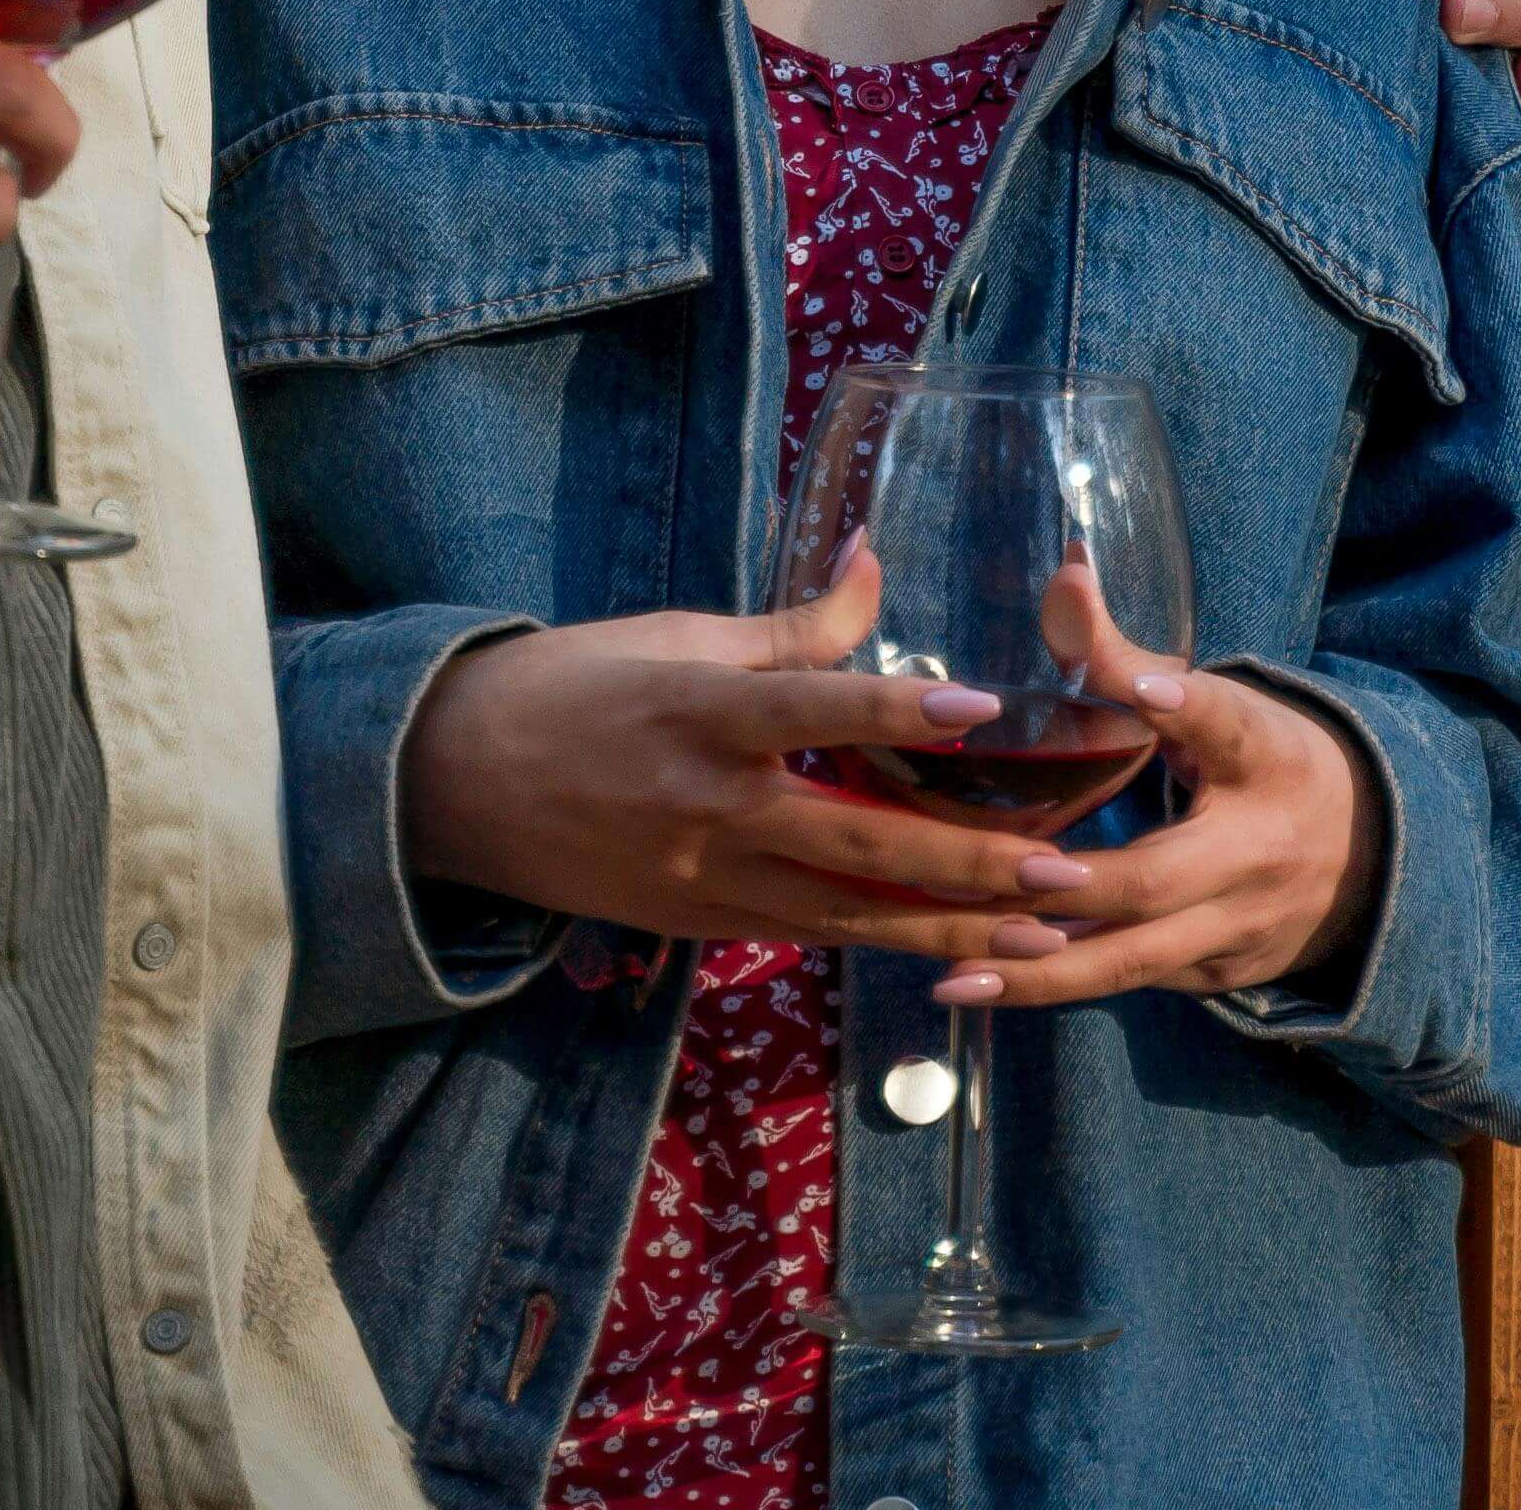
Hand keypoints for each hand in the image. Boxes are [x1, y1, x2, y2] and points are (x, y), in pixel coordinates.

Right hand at [399, 554, 1097, 969]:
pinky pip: (809, 936)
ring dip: (952, 932)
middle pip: (858, 843)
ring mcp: (706, 877)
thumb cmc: (566, 684)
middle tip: (1068, 875)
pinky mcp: (700, 924)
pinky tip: (959, 955)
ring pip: (848, 915)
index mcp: (700, 712)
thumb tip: (878, 564)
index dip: (899, 711)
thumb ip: (790, 627)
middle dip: (970, 866)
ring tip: (1044, 944)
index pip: (814, 709)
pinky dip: (885, 945)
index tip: (985, 708)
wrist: (452, 785)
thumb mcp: (673, 634)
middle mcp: (710, 805)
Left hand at [937, 595, 1380, 1011]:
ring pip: (1135, 956)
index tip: (1147, 689)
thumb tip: (1063, 570)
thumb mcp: (1220, 703)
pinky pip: (1130, 981)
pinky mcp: (1214, 975)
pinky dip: (1054, 985)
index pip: (1230, 724)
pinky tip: (979, 983)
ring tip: (955, 973)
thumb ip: (1129, 655)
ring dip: (1042, 969)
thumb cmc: (1263, 761)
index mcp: (1265, 756)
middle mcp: (1257, 849)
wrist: (1369, 857)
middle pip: (1162, 877)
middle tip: (1004, 873)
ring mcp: (1236, 924)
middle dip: (1083, 883)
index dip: (1187, 704)